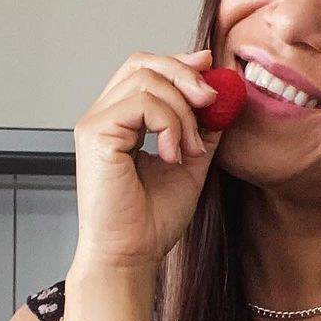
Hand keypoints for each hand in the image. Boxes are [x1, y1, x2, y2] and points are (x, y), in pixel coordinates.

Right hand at [72, 47, 228, 269]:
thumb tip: (225, 98)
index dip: (179, 64)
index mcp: (121, 122)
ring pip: (146, 80)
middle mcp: (103, 117)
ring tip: (189, 149)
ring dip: (182, 111)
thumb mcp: (189, 165)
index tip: (211, 71)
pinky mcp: (96, 134)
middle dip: (185, 75)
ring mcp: (95, 124)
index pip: (145, 71)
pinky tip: (172, 155)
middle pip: (142, 63)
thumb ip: (201, 130)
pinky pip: (142, 103)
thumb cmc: (150, 223)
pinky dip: (168, 124)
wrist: (131, 257)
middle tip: (212, 100)